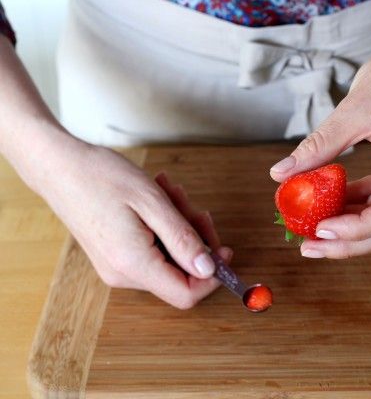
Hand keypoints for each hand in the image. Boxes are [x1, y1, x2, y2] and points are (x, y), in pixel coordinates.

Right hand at [38, 142, 231, 308]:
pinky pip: (153, 248)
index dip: (212, 276)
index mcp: (134, 265)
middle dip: (196, 239)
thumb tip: (209, 268)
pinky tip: (158, 199)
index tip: (223, 248)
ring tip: (170, 193)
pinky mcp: (114, 255)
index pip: (186, 294)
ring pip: (169, 258)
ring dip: (179, 226)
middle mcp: (124, 274)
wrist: (58, 166)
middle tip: (192, 205)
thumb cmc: (102, 177)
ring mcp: (117, 266)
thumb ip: (183, 240)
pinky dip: (163, 226)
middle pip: (180, 274)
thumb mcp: (153, 203)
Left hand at [269, 33, 370, 257]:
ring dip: (354, 228)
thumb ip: (320, 145)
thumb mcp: (356, 107)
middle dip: (351, 242)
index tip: (320, 229)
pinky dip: (361, 206)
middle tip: (309, 246)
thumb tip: (280, 174)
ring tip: (314, 229)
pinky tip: (331, 205)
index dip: (357, 229)